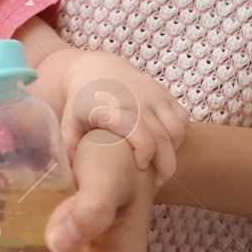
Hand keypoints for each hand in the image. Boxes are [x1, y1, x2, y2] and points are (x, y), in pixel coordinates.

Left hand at [61, 52, 187, 183]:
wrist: (97, 69)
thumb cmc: (82, 101)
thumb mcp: (69, 122)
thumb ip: (69, 148)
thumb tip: (70, 175)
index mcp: (111, 107)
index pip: (138, 130)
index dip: (144, 151)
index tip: (139, 167)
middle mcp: (137, 99)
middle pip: (162, 136)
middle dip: (164, 164)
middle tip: (156, 182)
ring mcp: (154, 95)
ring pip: (175, 131)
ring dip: (172, 151)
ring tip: (159, 165)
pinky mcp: (165, 94)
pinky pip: (182, 121)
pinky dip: (177, 137)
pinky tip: (164, 147)